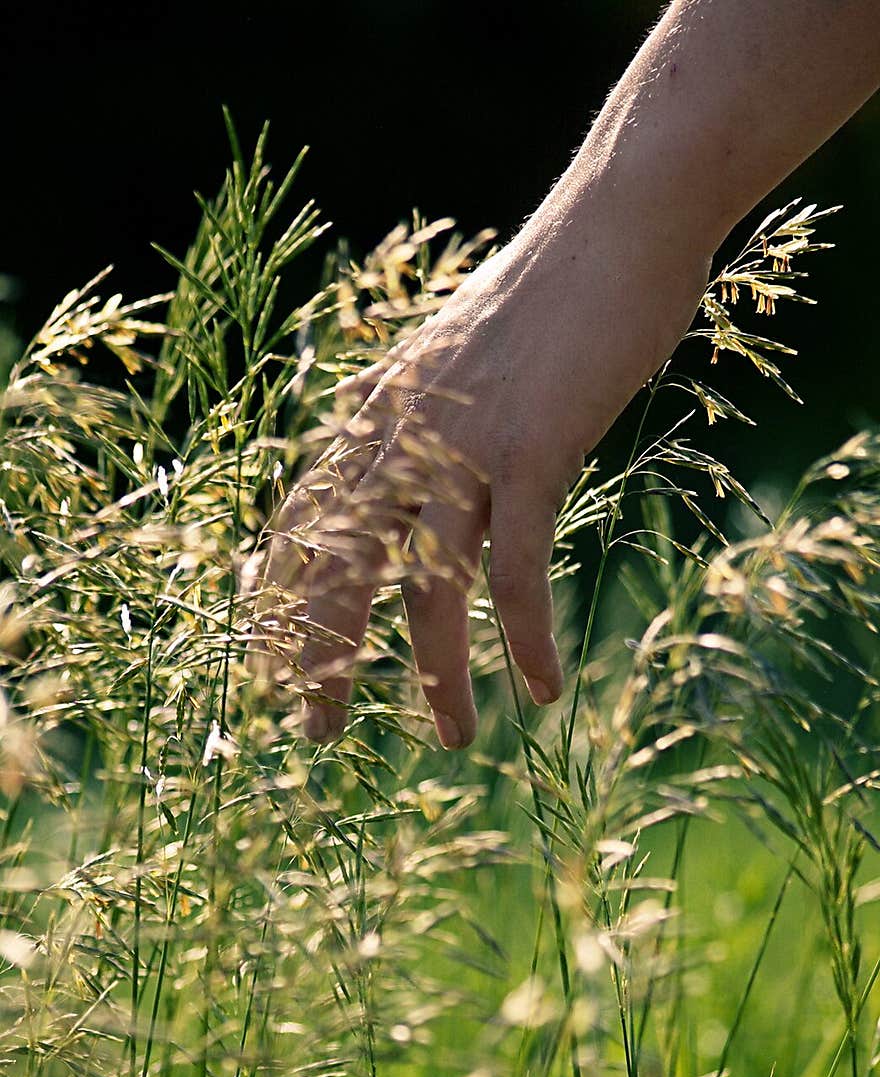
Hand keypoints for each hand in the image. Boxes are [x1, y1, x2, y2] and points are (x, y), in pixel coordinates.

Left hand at [248, 201, 709, 748]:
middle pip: (336, 568)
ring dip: (439, 677)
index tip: (269, 669)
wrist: (617, 225)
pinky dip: (525, 637)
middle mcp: (398, 430)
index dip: (276, 603)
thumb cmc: (545, 298)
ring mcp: (462, 441)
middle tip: (320, 734)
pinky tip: (544, 688)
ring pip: (426, 586)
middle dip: (322, 659)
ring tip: (454, 741)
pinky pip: (517, 570)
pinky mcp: (532, 450)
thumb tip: (391, 464)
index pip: (299, 524)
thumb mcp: (453, 359)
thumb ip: (412, 413)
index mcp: (373, 410)